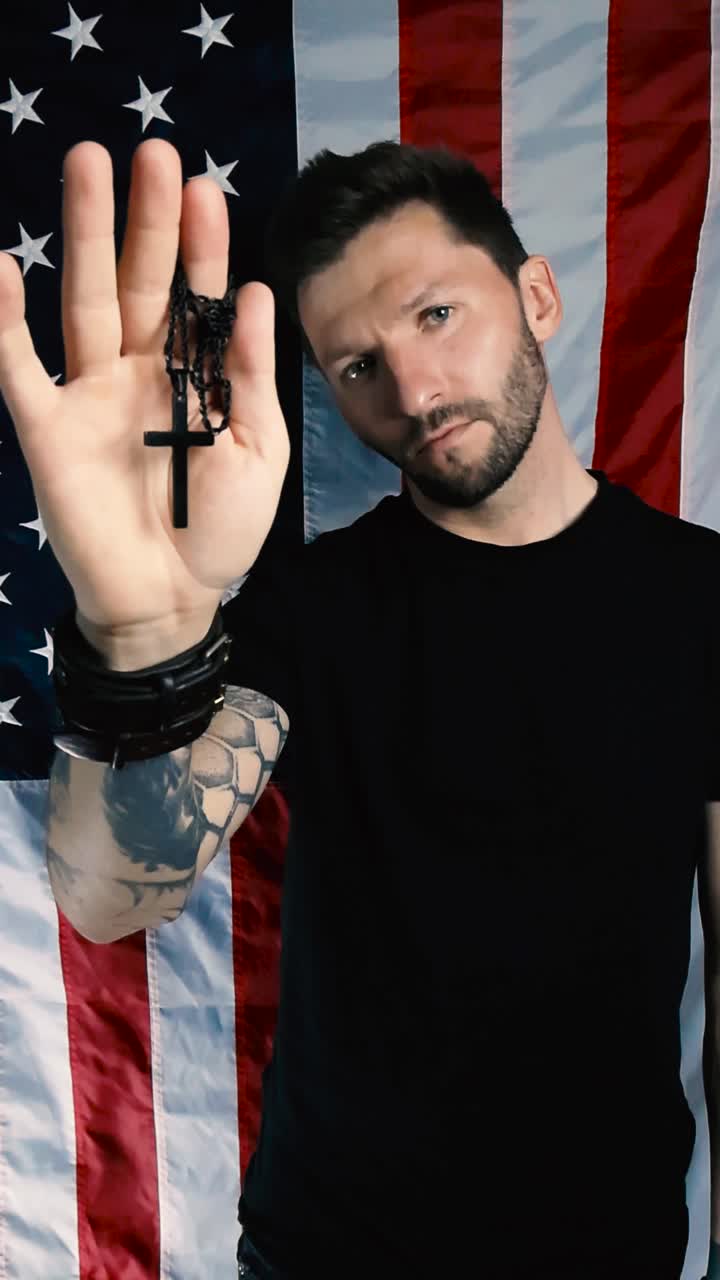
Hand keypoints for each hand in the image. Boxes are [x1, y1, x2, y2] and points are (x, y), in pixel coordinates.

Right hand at [0, 139, 289, 660]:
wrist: (169, 600)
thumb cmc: (220, 532)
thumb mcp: (257, 452)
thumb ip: (250, 375)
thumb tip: (257, 292)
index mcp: (194, 378)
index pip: (197, 297)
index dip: (201, 245)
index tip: (204, 188)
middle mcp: (139, 373)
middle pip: (141, 282)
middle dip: (145, 220)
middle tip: (152, 153)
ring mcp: (90, 395)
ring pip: (86, 302)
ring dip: (85, 237)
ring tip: (88, 164)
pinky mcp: (47, 428)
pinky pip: (18, 367)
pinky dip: (4, 321)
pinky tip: (1, 267)